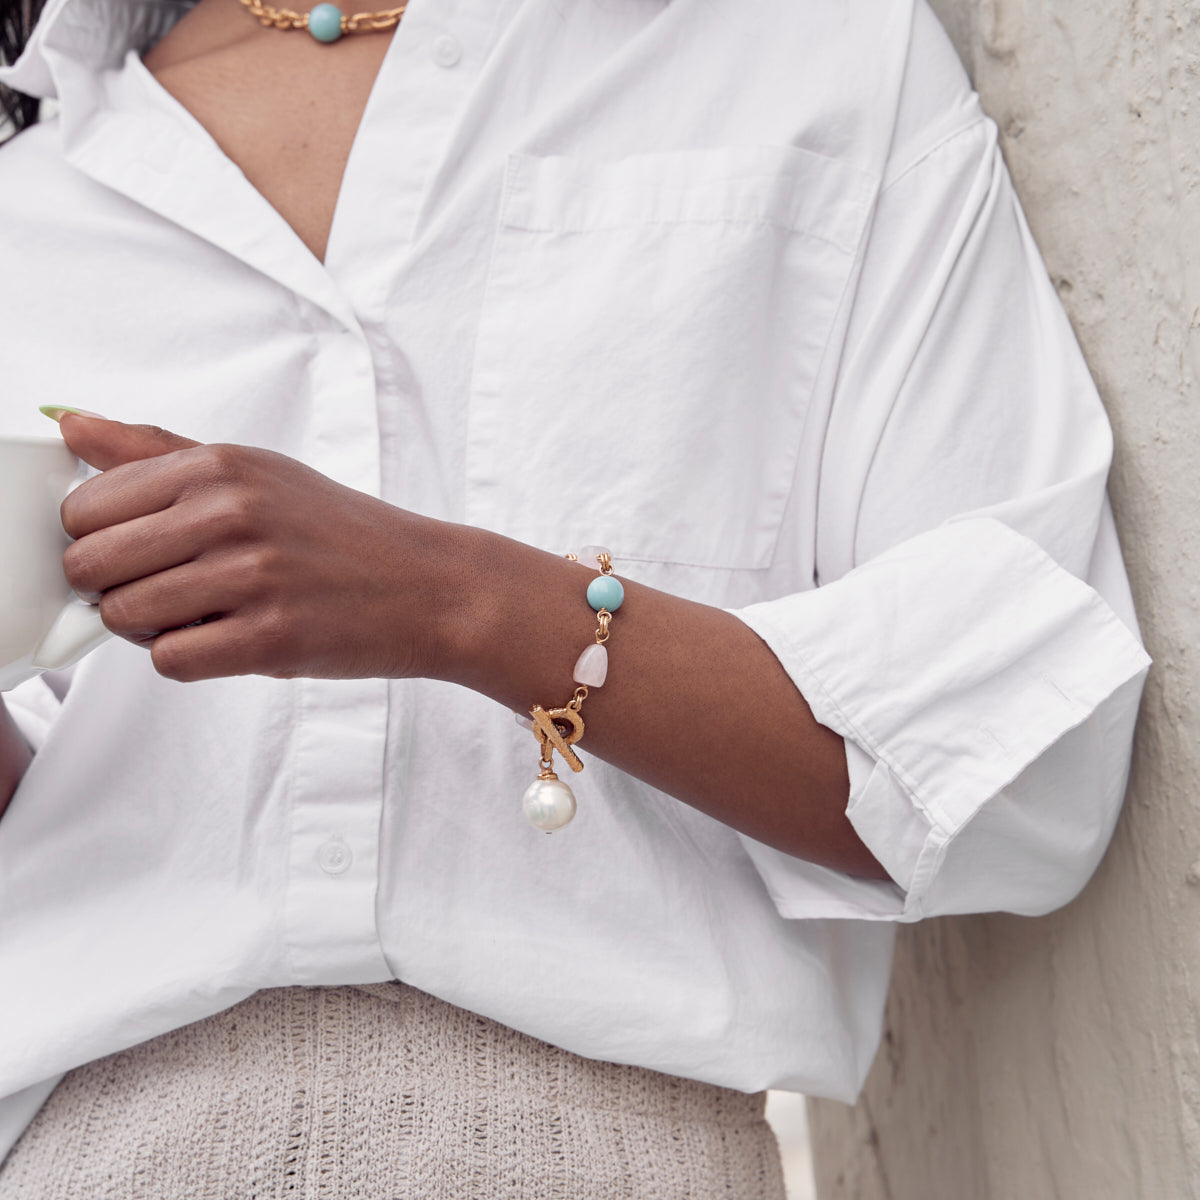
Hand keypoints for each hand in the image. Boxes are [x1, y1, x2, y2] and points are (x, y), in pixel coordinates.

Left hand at [56, 415, 458, 681]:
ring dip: (150, 626)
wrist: (430, 586)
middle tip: (163, 589)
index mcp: (220, 466)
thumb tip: (67, 421)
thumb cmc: (341, 532)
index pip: (84, 506)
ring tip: (203, 615)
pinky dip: (187, 658)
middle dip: (112, 586)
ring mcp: (251, 577)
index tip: (135, 551)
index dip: (97, 539)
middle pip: (90, 564)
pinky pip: (170, 660)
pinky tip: (227, 639)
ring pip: (123, 615)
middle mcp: (231, 513)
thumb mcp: (256, 471)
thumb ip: (156, 450)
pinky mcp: (270, 639)